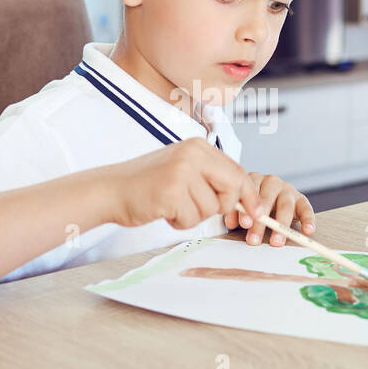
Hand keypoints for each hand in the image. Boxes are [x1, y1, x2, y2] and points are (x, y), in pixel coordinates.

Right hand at [104, 137, 263, 230]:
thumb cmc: (147, 183)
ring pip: (212, 208)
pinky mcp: (171, 191)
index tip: (255, 212)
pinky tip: (164, 209)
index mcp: (198, 146)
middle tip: (198, 207)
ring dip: (193, 215)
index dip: (249, 195)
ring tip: (172, 204)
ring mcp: (182, 171)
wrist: (111, 189)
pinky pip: (193, 219)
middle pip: (232, 188)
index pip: (237, 171)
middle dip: (223, 206)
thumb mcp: (184, 170)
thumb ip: (212, 178)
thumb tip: (246, 201)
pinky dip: (180, 222)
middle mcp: (193, 154)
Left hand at [223, 172, 315, 245]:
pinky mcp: (301, 200)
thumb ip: (237, 213)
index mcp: (254, 180)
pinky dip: (308, 220)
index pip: (249, 193)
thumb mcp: (244, 207)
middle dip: (260, 222)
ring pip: (285, 206)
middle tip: (254, 239)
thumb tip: (231, 223)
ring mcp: (287, 190)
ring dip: (280, 225)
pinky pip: (306, 209)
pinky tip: (307, 231)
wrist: (271, 201)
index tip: (243, 225)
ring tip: (276, 242)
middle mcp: (271, 182)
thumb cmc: (254, 206)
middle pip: (266, 200)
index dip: (245, 210)